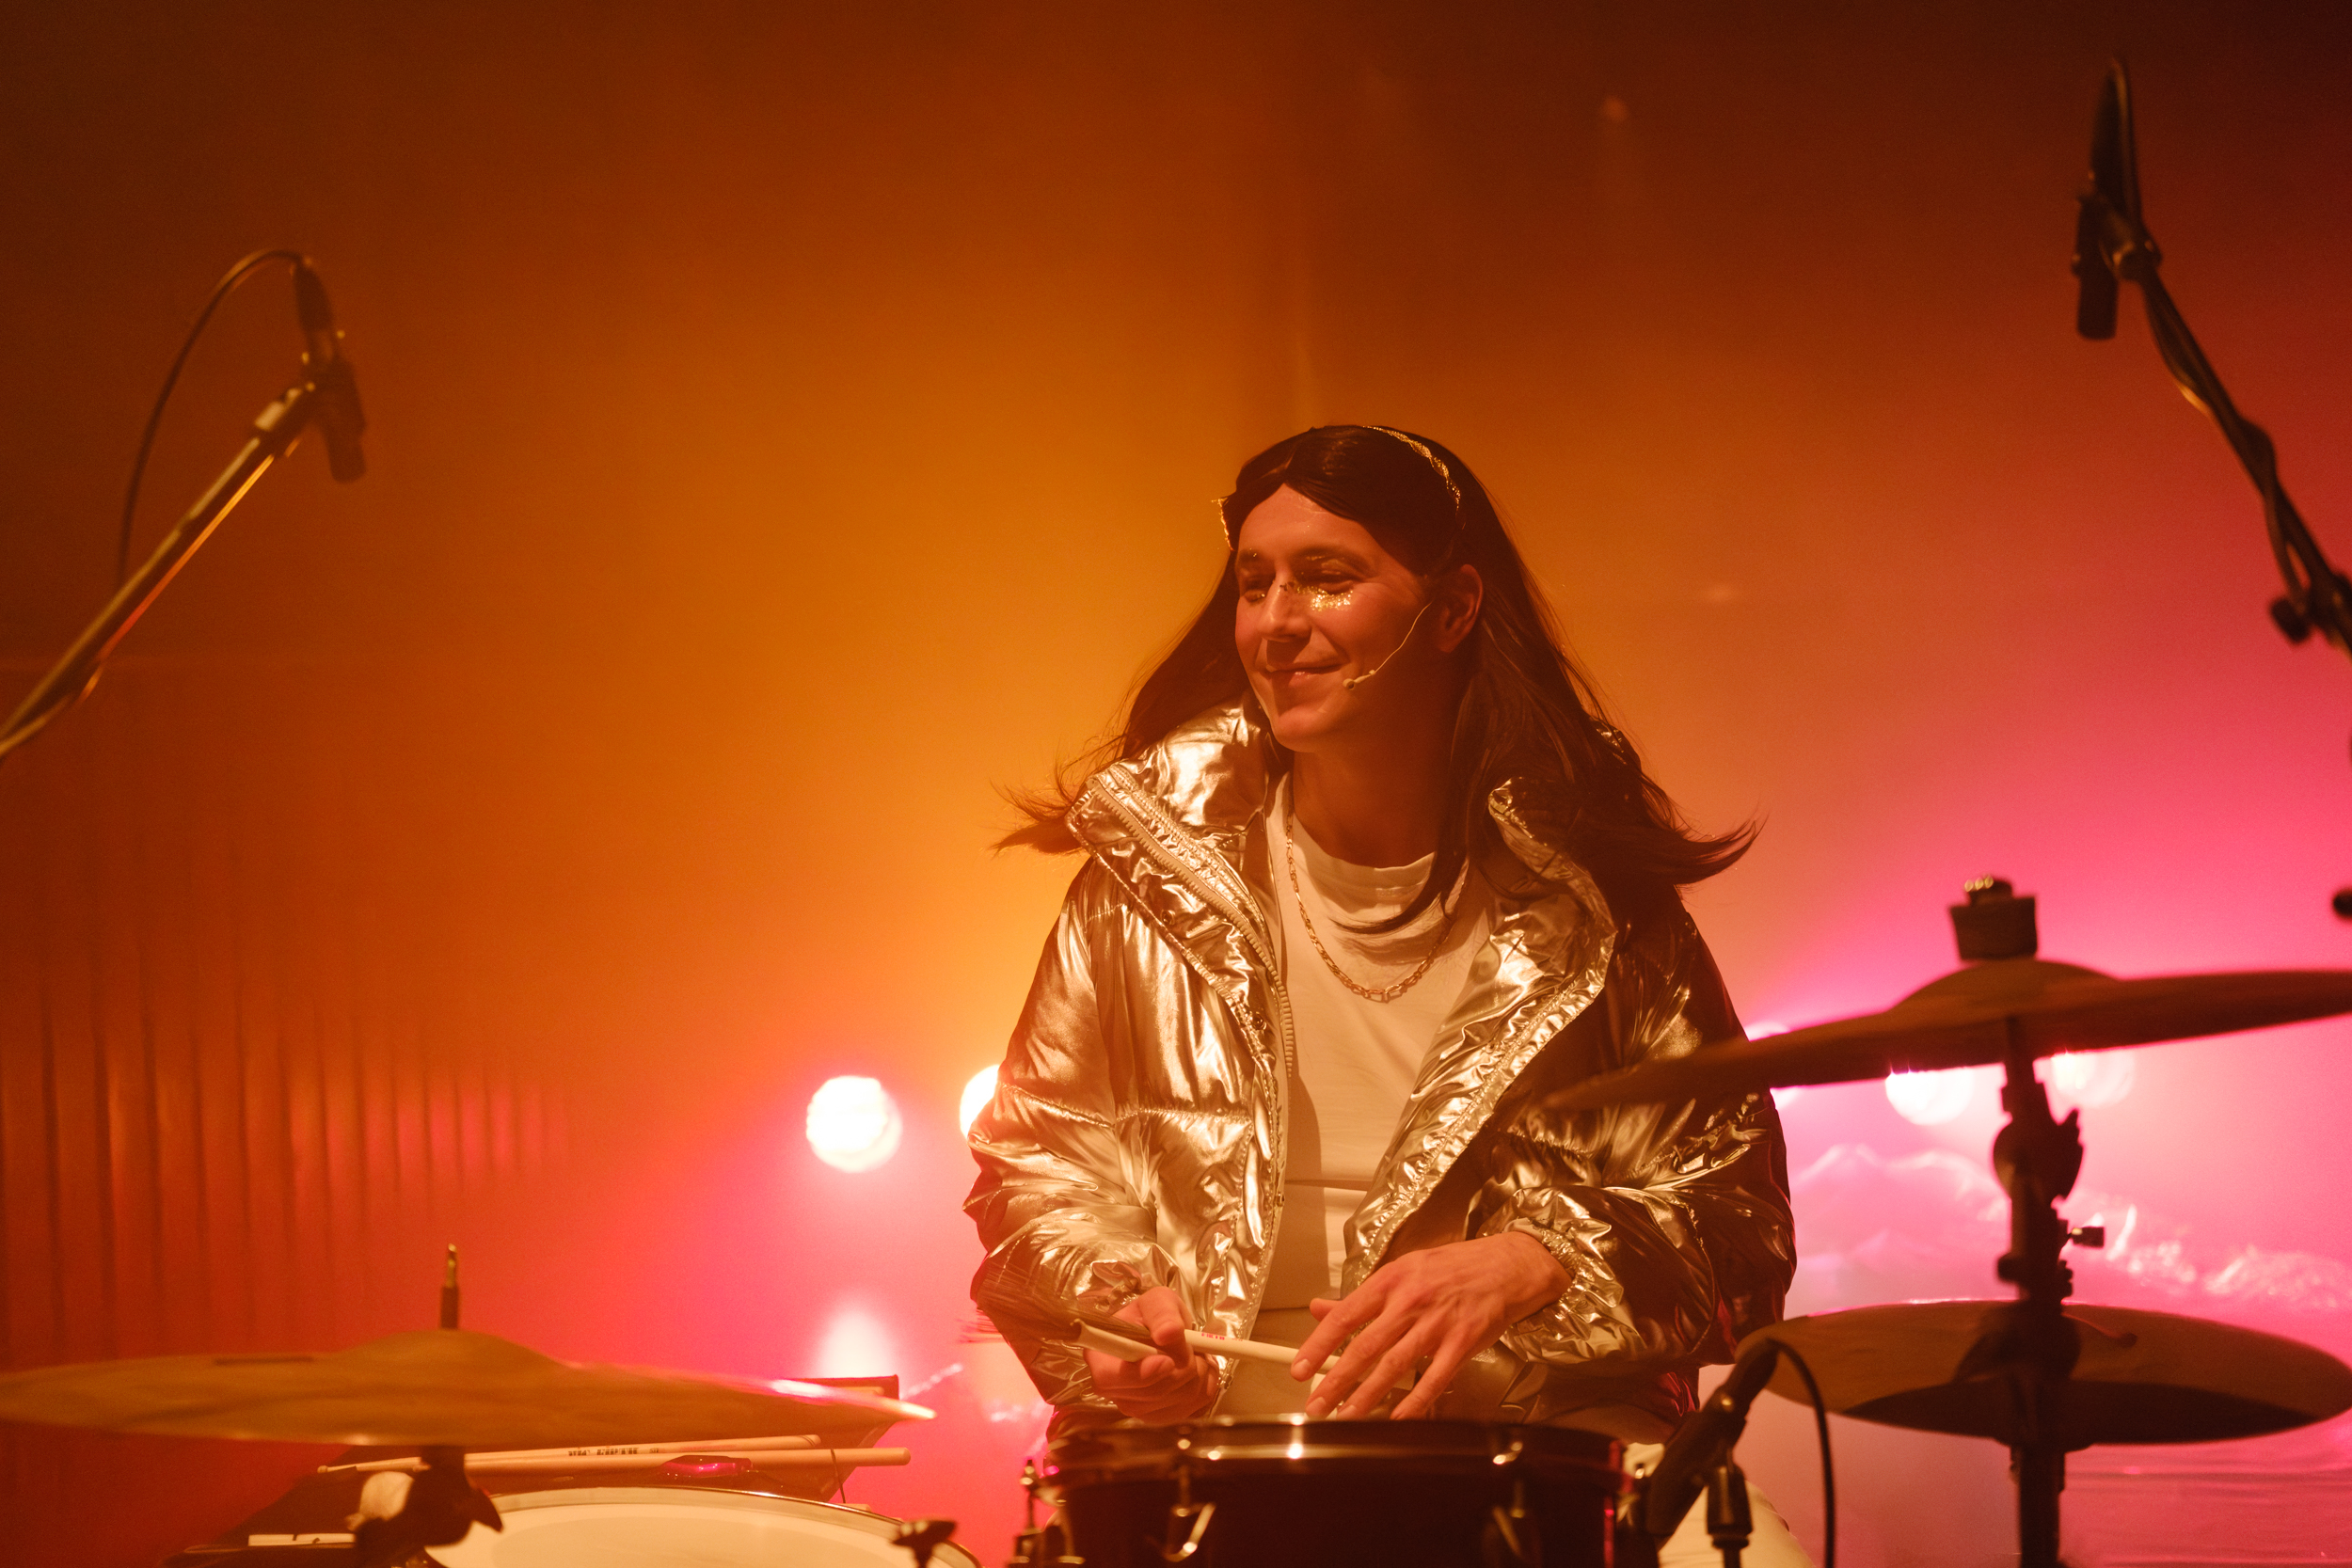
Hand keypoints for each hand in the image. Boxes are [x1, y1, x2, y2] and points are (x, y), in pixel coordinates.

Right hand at [1081, 1286, 1219, 1421]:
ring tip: (1197, 1354)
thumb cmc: (1154, 1316)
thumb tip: (1169, 1333)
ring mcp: (1136, 1407)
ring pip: (1176, 1401)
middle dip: (1182, 1368)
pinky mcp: (1159, 1417)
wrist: (1164, 1334)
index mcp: (1101, 1357)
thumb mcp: (1157, 1301)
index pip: (1110, 1378)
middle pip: (1151, 1393)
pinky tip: (1199, 1370)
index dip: (1140, 1374)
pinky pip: (1191, 1409)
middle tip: (1193, 1346)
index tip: (1167, 1361)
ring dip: (1198, 1375)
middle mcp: (1113, 1389)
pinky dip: (1205, 1387)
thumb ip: (1161, 1313)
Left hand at [1291, 1232, 1567, 1419]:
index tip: (1301, 1369)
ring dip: (1367, 1396)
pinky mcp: (1463, 1343)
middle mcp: (1410, 1302)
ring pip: (1394, 1365)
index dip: (1319, 1346)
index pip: (1345, 1316)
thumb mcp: (1402, 1271)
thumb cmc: (1453, 1268)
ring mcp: (1437, 1324)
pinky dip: (1414, 1402)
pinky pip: (1433, 1379)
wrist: (1506, 1265)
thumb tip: (1320, 1309)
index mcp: (1391, 1281)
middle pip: (1365, 1347)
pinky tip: (1397, 1418)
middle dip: (1337, 1381)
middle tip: (1316, 1405)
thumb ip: (1361, 1297)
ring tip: (1345, 1416)